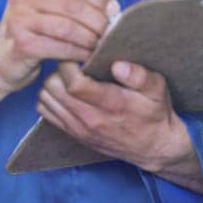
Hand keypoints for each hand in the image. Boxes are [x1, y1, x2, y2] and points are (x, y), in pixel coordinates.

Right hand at [0, 0, 118, 91]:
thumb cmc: (33, 36)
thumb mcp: (51, 12)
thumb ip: (77, 3)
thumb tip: (111, 6)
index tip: (114, 12)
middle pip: (72, 4)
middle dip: (97, 20)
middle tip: (111, 34)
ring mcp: (19, 18)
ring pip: (67, 26)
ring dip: (90, 38)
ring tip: (101, 47)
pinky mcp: (21, 42)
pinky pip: (60, 46)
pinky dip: (78, 53)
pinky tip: (86, 58)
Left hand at [38, 61, 195, 172]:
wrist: (153, 147)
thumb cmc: (154, 113)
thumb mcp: (157, 90)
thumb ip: (140, 76)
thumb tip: (118, 65)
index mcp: (110, 104)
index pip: (74, 83)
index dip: (70, 64)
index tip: (78, 55)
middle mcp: (89, 118)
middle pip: (53, 88)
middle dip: (59, 70)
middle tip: (73, 64)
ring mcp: (77, 128)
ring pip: (45, 98)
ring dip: (52, 84)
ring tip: (69, 77)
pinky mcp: (72, 133)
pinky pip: (45, 112)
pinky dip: (49, 98)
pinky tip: (64, 91)